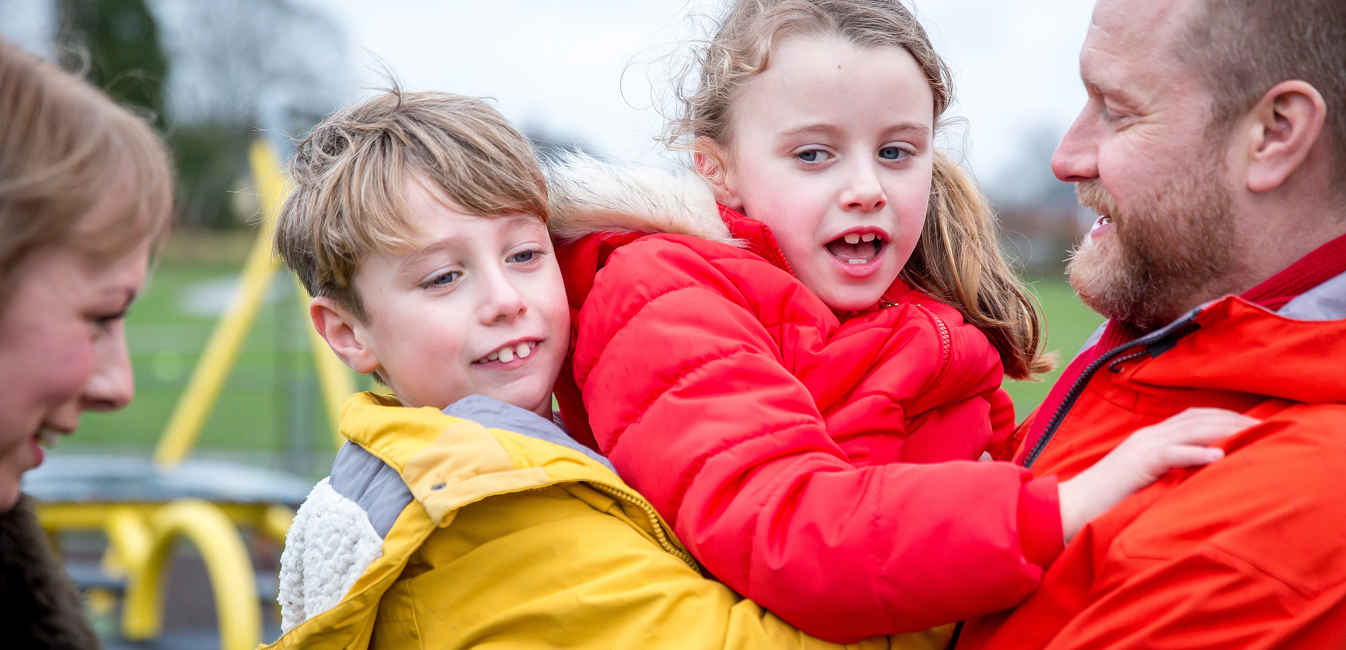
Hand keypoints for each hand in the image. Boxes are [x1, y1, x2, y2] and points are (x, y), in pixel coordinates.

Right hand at [1057, 407, 1258, 541]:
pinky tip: (1220, 456)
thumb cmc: (1108, 499)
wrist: (1073, 505)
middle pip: (1198, 417)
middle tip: (1265, 425)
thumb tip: (1198, 475)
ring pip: (1190, 429)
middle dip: (1234, 419)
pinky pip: (1172, 453)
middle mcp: (1149, 435)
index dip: (1225, 416)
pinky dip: (1197, 452)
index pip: (1194, 416)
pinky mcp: (1138, 463)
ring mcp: (1142, 447)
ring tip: (1253, 434)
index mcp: (1150, 438)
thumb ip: (1167, 470)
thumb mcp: (1144, 479)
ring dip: (1225, 430)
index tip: (1254, 423)